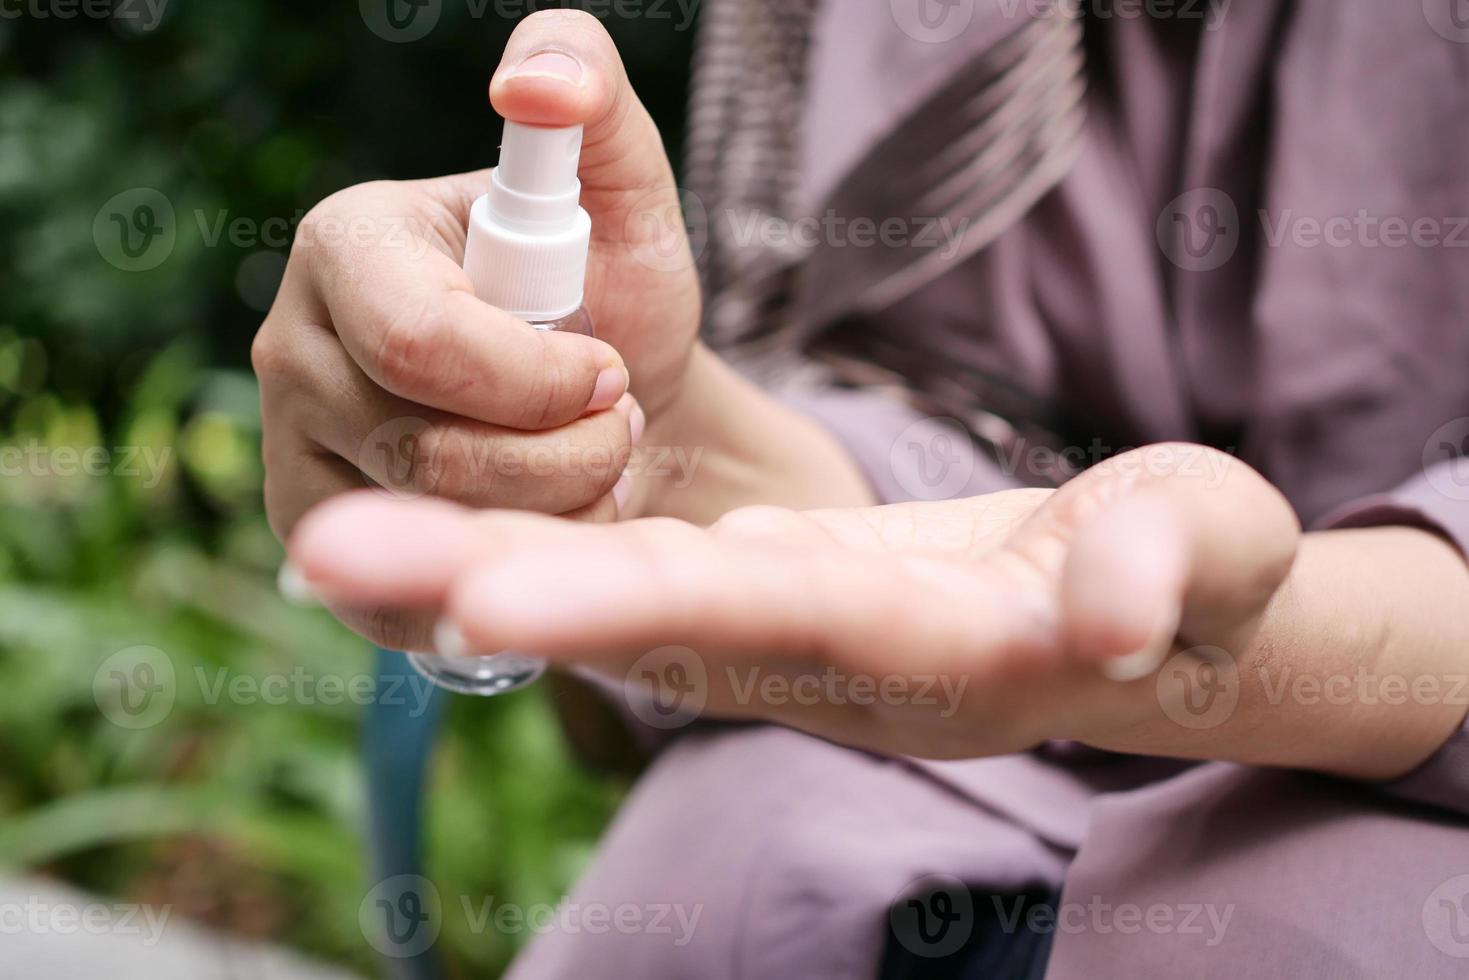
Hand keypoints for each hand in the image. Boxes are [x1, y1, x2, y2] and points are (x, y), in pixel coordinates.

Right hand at [254, 11, 700, 648]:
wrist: (605, 409)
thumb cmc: (608, 299)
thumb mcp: (624, 195)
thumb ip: (591, 101)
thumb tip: (533, 82)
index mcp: (350, 245)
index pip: (423, 342)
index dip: (543, 380)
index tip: (609, 370)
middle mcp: (292, 348)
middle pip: (425, 451)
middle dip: (562, 456)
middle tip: (614, 424)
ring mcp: (292, 450)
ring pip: (427, 530)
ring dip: (550, 514)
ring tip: (589, 465)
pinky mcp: (316, 536)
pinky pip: (409, 598)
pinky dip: (506, 568)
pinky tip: (545, 522)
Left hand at [289, 444, 1323, 762]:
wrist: (1132, 616)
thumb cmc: (1180, 572)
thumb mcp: (1204, 549)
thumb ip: (1165, 568)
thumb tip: (1115, 617)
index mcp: (932, 639)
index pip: (768, 615)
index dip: (635, 605)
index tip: (486, 599)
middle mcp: (830, 655)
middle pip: (647, 621)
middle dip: (494, 589)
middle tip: (330, 555)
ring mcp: (786, 634)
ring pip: (614, 604)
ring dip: (471, 574)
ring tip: (325, 549)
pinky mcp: (766, 601)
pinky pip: (630, 584)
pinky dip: (522, 564)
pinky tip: (421, 542)